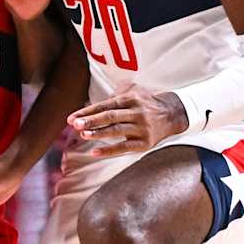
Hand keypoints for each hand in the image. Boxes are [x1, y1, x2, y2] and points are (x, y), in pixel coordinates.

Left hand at [68, 87, 188, 156]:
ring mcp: (142, 128)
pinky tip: (94, 152)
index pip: (106, 105)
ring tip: (83, 135)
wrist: (172, 115)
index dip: (88, 111)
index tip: (72, 118)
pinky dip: (109, 151)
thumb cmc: (145, 103)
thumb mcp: (134, 91)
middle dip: (91, 120)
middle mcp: (137, 112)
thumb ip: (115, 94)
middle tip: (75, 124)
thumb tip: (92, 106)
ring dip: (98, 133)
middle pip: (111, 116)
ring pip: (117, 131)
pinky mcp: (145, 143)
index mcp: (132, 99)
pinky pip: (124, 148)